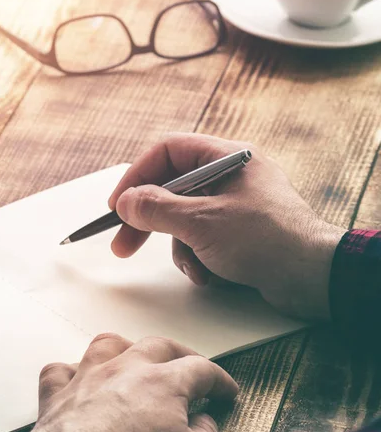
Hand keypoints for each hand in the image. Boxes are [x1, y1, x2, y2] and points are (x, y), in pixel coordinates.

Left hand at [20, 333, 238, 431]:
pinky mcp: (57, 396)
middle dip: (178, 352)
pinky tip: (76, 378)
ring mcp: (88, 378)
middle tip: (189, 364)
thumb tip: (206, 423)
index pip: (201, 370)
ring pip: (107, 344)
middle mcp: (125, 369)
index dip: (219, 379)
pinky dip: (69, 372)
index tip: (227, 391)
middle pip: (157, 345)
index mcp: (163, 382)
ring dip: (123, 348)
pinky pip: (59, 371)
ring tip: (132, 357)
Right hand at [108, 133, 344, 319]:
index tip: (118, 205)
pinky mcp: (237, 231)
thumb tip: (125, 203)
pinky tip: (210, 275)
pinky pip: (201, 237)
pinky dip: (198, 257)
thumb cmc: (267, 240)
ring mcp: (234, 205)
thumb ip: (157, 209)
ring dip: (181, 247)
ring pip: (184, 219)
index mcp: (227, 157)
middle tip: (123, 245)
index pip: (168, 151)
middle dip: (149, 221)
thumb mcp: (202, 222)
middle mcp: (229, 176)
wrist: (314, 279)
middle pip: (171, 189)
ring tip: (195, 266)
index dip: (137, 176)